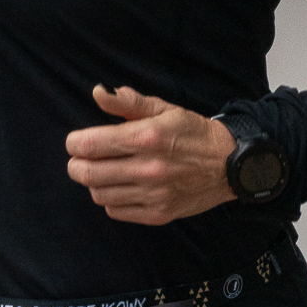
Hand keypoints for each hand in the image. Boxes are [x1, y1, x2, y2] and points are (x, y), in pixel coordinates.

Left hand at [65, 85, 235, 225]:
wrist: (232, 164)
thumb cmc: (194, 133)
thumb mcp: (165, 110)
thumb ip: (129, 103)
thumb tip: (98, 93)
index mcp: (146, 137)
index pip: (88, 144)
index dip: (74, 143)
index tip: (76, 142)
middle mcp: (148, 168)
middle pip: (87, 173)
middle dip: (76, 165)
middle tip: (81, 160)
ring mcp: (153, 194)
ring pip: (98, 194)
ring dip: (94, 183)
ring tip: (104, 173)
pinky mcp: (158, 213)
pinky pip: (116, 211)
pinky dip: (111, 200)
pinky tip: (121, 188)